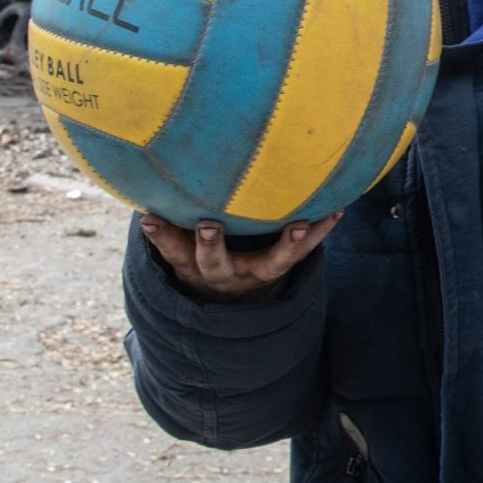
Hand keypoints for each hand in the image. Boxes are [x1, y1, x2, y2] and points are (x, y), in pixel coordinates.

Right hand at [139, 212, 342, 301]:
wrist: (233, 298)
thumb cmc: (201, 257)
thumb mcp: (180, 249)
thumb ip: (168, 223)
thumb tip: (145, 183)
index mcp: (193, 265)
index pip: (172, 252)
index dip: (160, 238)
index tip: (150, 220)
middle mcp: (223, 273)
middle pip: (213, 264)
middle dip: (209, 246)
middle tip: (208, 226)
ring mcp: (255, 272)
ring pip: (272, 264)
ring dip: (286, 245)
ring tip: (301, 226)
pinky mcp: (283, 267)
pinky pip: (304, 252)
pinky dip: (321, 231)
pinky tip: (338, 210)